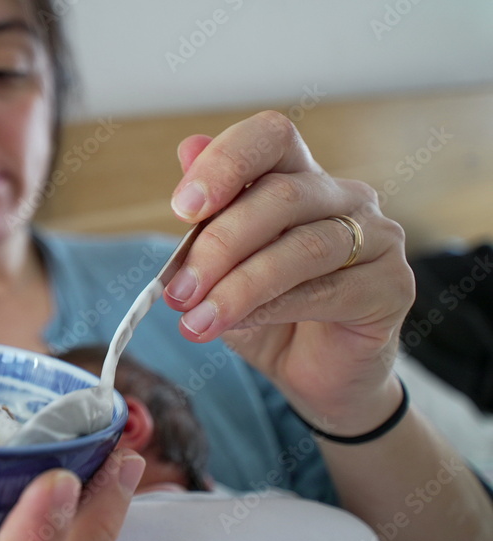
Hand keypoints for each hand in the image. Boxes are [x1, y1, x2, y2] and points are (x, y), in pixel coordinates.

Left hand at [163, 111, 414, 434]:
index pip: (270, 137)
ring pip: (302, 247)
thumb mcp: (223, 265)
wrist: (315, 373)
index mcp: (299, 175)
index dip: (225, 162)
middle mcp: (343, 196)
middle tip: (178, 290)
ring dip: (238, 285)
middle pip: (280, 195)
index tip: (182, 208)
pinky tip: (235, 324)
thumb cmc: (268, 310)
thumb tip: (188, 147)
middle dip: (218, 244)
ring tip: (196, 318)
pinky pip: (326, 291)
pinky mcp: (392, 286)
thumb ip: (209, 213)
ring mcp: (376, 237)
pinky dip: (270, 309)